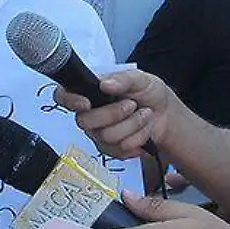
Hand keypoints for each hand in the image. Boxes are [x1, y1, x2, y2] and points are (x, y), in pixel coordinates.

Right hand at [52, 68, 181, 159]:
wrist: (166, 115)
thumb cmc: (149, 93)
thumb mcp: (140, 78)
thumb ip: (123, 79)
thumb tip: (104, 84)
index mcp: (90, 91)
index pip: (63, 96)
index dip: (69, 101)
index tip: (86, 103)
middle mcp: (90, 114)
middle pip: (85, 122)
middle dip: (114, 113)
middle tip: (132, 104)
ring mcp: (99, 133)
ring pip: (107, 137)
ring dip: (132, 125)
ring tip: (144, 114)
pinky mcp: (111, 150)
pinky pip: (119, 150)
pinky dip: (138, 138)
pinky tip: (143, 130)